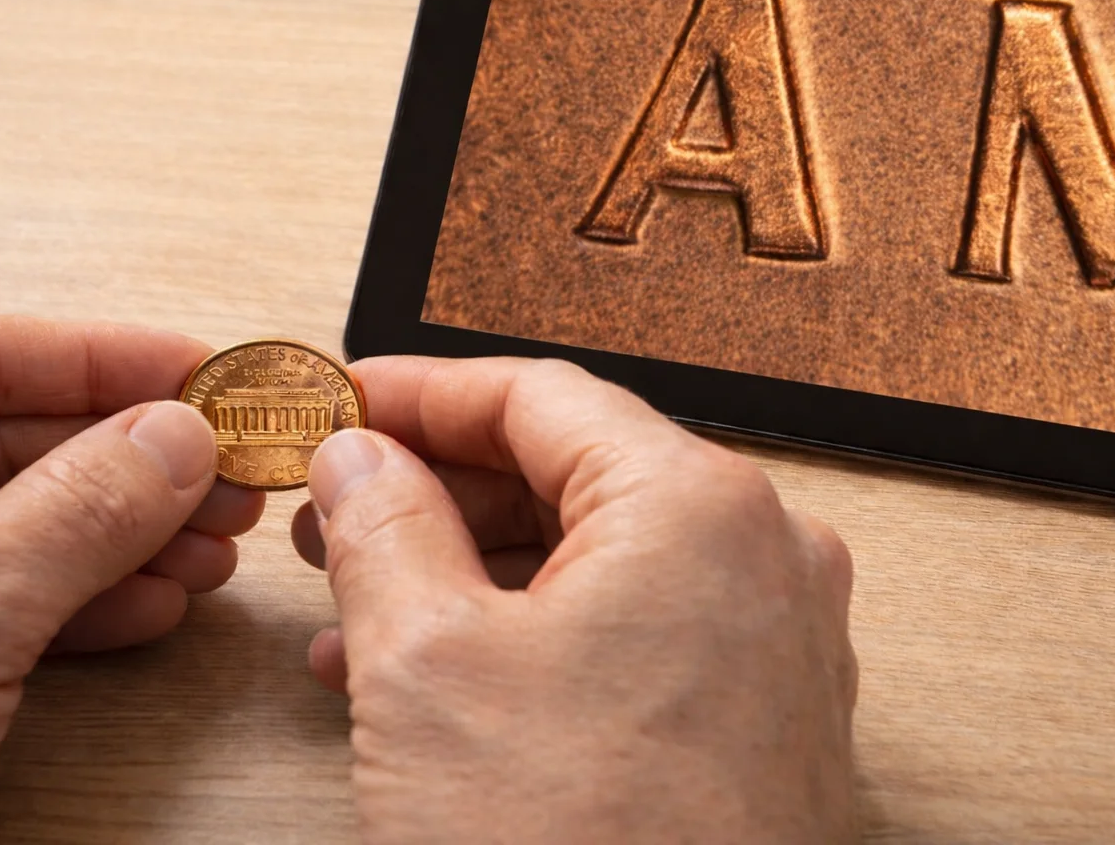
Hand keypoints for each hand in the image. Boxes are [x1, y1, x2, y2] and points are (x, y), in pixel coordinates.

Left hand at [0, 314, 263, 842]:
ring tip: (214, 550)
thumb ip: (80, 509)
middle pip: (2, 440)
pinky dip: (79, 606)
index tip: (208, 373)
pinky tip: (152, 609)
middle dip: (132, 462)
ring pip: (8, 527)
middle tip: (233, 472)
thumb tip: (177, 434)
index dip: (105, 357)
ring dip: (125, 538)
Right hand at [290, 357, 857, 842]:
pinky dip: (535, 639)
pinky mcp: (760, 721)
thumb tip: (360, 457)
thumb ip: (383, 526)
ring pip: (598, 563)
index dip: (423, 393)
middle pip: (574, 474)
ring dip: (472, 575)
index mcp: (700, 506)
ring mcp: (774, 644)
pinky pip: (635, 637)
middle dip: (439, 492)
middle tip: (340, 505)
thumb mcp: (429, 666)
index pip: (541, 396)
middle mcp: (762, 559)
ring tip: (361, 605)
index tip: (348, 402)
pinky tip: (438, 679)